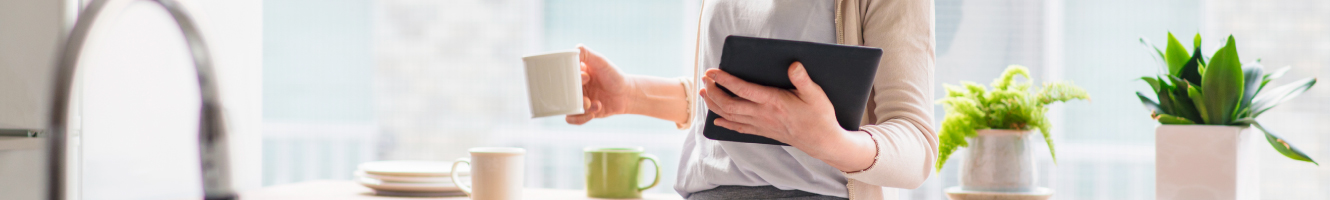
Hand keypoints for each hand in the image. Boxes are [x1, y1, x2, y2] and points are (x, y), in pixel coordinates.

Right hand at [567, 45, 632, 123]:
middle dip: (574, 96)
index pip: (563, 76)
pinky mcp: (583, 112)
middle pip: (562, 93)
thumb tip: (575, 49)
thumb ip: (587, 54)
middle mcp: (575, 87)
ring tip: (593, 105)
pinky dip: (579, 119)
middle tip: (587, 96)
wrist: (627, 94)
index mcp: (575, 74)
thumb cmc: (614, 76)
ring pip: (566, 107)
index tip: (587, 77)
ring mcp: (578, 100)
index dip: (572, 79)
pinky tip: (593, 114)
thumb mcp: (601, 62)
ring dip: (579, 108)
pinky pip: (571, 119)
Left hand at [699, 62, 844, 147]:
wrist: (823, 142)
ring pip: (731, 116)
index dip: (725, 80)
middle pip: (729, 104)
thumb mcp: (815, 94)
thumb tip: (793, 64)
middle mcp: (763, 114)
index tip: (713, 71)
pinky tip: (717, 119)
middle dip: (714, 91)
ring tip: (704, 93)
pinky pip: (739, 129)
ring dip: (714, 105)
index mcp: (773, 101)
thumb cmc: (820, 116)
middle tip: (706, 79)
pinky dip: (726, 123)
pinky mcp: (763, 132)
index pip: (742, 89)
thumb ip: (802, 79)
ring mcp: (761, 125)